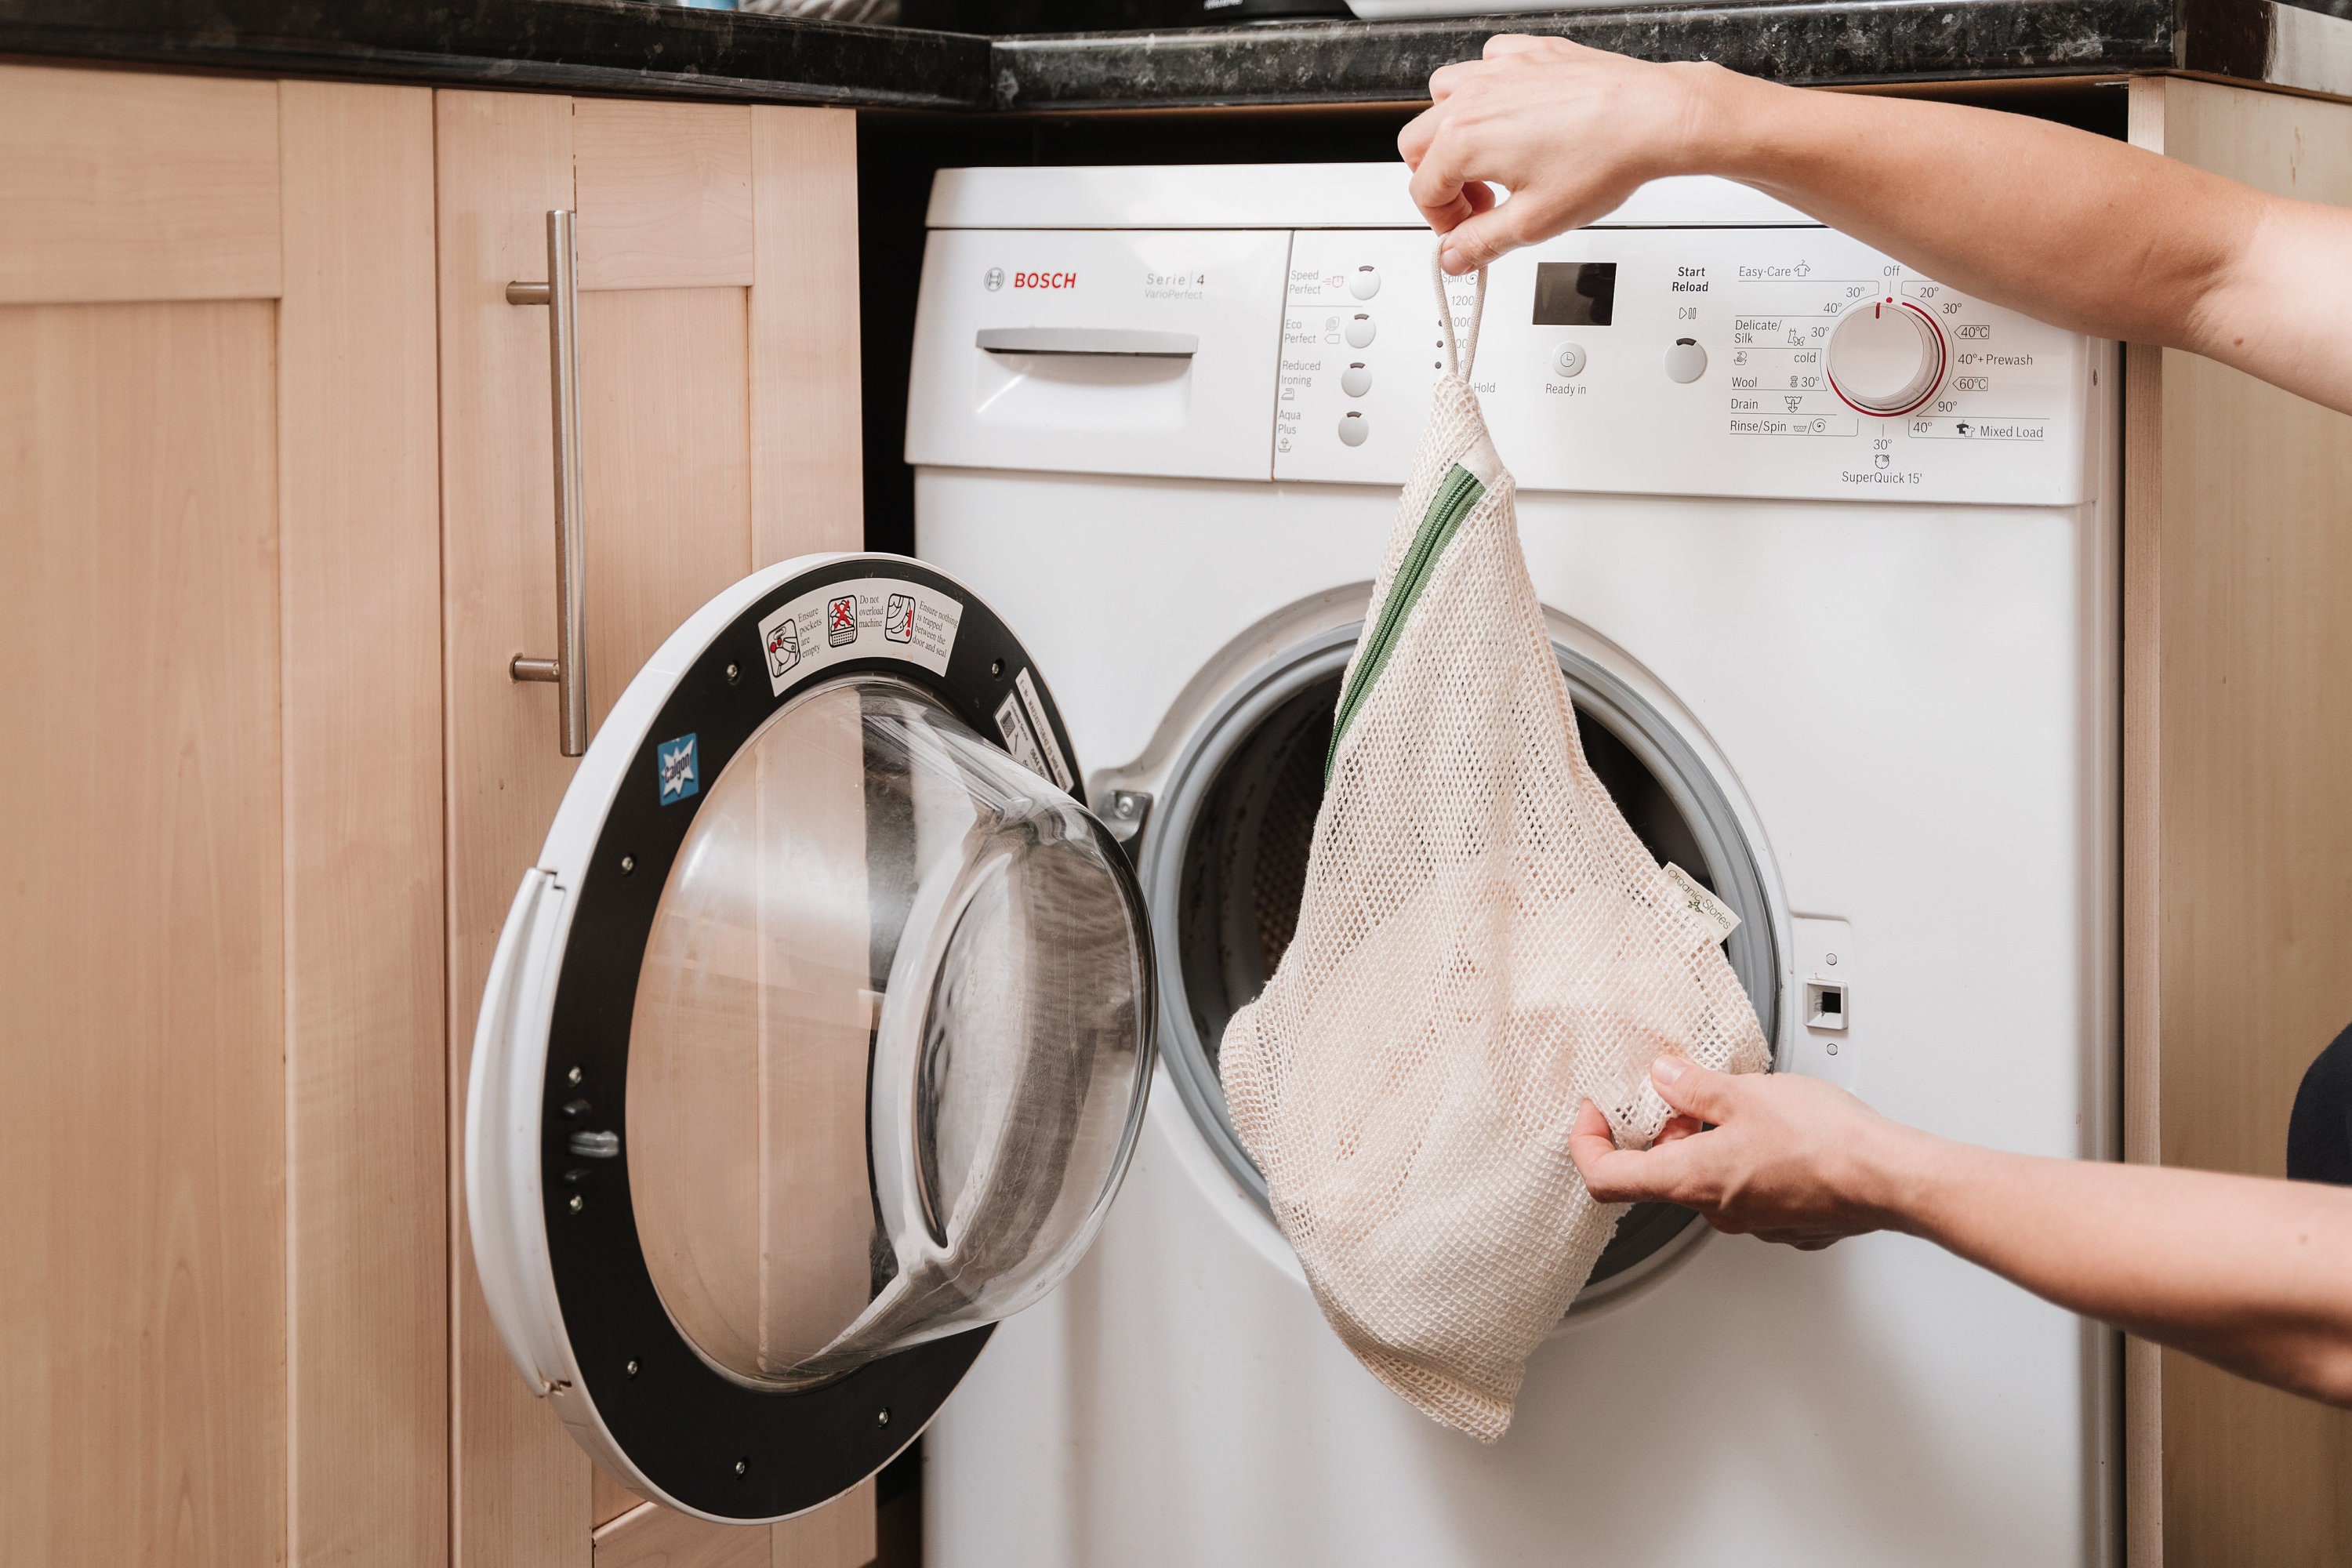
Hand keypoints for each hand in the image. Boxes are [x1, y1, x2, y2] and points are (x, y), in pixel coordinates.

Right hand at [1398, 36, 1733, 273]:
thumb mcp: (1534, 222)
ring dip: (1453, 131)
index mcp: (1463, 141)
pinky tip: (1515, 117)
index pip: (1422, 191)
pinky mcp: (1529, 52)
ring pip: (1443, 96)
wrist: (1656, 117)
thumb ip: (1482, 243)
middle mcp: (1473, 97)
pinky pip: (1486, 64)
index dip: (1443, 222)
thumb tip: (1455, 258)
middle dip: (1440, 179)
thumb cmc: (1604, 159)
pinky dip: (1489, 90)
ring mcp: (1500, 69)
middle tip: (1479, 204)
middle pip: (1417, 143)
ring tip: (1490, 159)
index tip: (1469, 233)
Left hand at [1569, 1056, 1918, 1249]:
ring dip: (1701, 1142)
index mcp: (1692, 1179)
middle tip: (1677, 1095)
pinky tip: (1767, 1131)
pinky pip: (1743, 1189)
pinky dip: (1739, 1158)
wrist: (1889, 1178)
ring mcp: (1751, 1220)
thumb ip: (1693, 1086)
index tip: (1594, 1114)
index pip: (1605, 1179)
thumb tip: (1663, 1076)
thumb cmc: (1825, 1142)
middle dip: (1657, 1131)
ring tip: (1730, 1104)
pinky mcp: (1783, 1220)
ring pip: (1703, 1181)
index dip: (1588, 1143)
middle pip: (1655, 1176)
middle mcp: (1715, 1210)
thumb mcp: (1744, 1093)